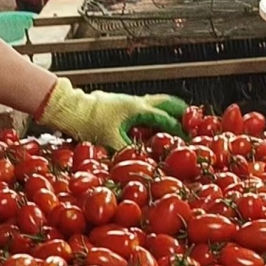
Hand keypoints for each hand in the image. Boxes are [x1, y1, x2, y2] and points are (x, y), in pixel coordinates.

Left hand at [39, 79, 186, 149]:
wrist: (71, 109)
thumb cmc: (89, 122)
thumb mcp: (110, 141)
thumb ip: (128, 152)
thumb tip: (144, 164)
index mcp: (137, 109)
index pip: (165, 119)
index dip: (179, 130)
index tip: (190, 138)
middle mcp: (136, 102)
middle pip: (166, 103)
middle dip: (182, 110)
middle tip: (194, 117)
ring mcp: (129, 101)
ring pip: (156, 102)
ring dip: (169, 109)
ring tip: (179, 117)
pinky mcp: (122, 104)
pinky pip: (146, 107)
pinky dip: (155, 112)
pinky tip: (154, 122)